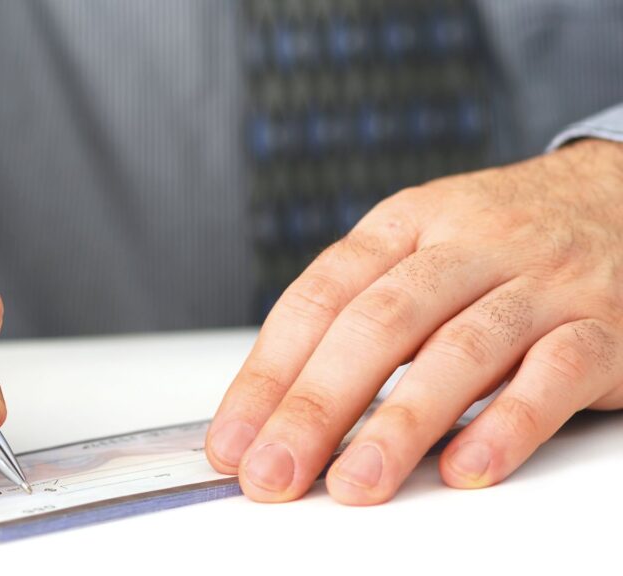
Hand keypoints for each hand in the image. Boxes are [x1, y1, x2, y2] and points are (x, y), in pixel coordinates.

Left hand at [207, 139, 622, 503]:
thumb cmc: (502, 242)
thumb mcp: (422, 250)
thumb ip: (360, 316)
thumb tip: (276, 411)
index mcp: (404, 225)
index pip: (318, 298)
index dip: (267, 374)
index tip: (233, 440)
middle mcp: (467, 245)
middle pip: (377, 325)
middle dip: (314, 407)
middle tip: (272, 473)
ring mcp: (540, 282)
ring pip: (461, 350)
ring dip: (400, 425)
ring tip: (354, 484)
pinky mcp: (605, 325)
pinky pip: (556, 374)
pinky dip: (508, 423)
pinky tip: (465, 468)